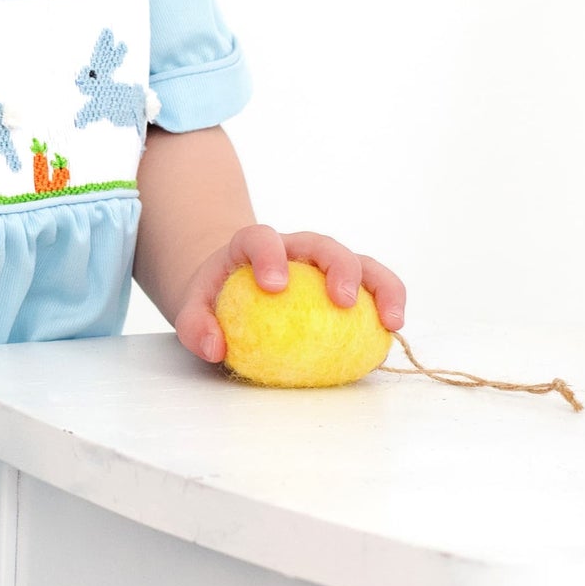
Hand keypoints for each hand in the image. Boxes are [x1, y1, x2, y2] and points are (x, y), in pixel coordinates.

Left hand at [171, 225, 406, 362]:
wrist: (233, 289)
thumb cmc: (215, 299)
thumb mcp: (193, 309)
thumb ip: (194, 325)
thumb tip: (214, 346)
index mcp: (254, 246)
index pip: (262, 239)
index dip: (270, 254)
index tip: (274, 285)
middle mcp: (296, 248)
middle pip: (323, 245)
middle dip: (339, 268)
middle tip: (343, 302)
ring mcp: (325, 265)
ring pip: (362, 263)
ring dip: (382, 288)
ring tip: (391, 323)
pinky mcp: (346, 284)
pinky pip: (373, 290)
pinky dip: (386, 307)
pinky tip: (391, 335)